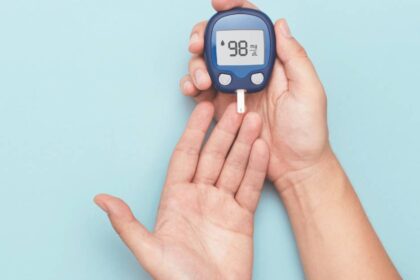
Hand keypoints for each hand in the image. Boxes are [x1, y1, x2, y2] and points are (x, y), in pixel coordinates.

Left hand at [95, 102, 268, 279]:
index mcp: (175, 198)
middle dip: (224, 131)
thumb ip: (127, 223)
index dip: (194, 131)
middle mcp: (199, 196)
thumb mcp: (150, 251)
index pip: (185, 155)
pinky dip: (256, 167)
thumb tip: (100, 199)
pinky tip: (261, 148)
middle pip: (213, 156)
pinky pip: (249, 186)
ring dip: (244, 143)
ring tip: (254, 121)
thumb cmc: (179, 278)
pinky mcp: (242, 216)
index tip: (203, 108)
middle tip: (237, 108)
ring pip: (234, 166)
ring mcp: (222, 204)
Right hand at [180, 0, 328, 188]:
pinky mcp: (221, 106)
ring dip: (196, 64)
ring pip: (207, 63)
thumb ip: (295, 57)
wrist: (294, 165)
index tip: (219, 4)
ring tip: (201, 80)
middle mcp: (251, 70)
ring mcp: (234, 87)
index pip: (253, 27)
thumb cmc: (307, 131)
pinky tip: (192, 89)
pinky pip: (200, 90)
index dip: (235, 10)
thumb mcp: (309, 90)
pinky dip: (191, 85)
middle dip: (205, 37)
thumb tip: (280, 24)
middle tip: (198, 44)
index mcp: (273, 61)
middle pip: (222, 42)